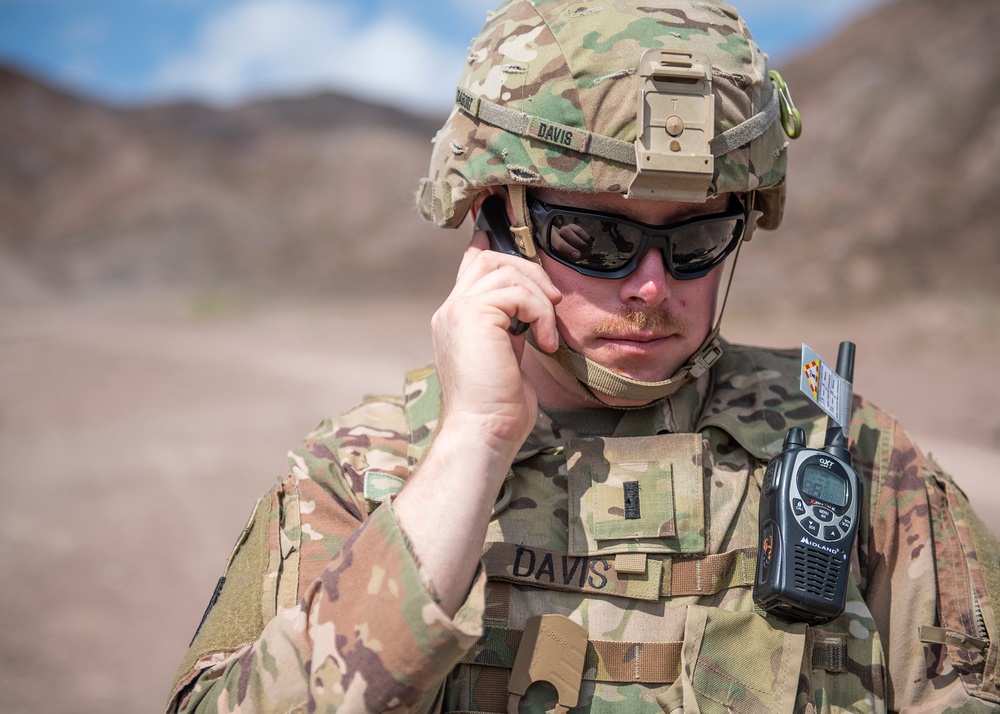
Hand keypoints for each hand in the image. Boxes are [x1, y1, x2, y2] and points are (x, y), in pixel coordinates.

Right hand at [431, 229, 561, 456]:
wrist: (484, 430)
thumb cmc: (500, 406)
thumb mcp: (509, 357)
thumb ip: (513, 326)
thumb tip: (536, 304)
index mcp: (456, 318)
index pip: (471, 264)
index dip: (493, 244)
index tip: (507, 228)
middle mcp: (450, 309)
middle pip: (490, 257)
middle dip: (530, 272)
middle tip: (552, 304)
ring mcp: (457, 310)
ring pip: (507, 270)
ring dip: (540, 299)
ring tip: (548, 333)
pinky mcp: (473, 315)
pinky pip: (517, 292)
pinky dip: (540, 314)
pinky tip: (545, 344)